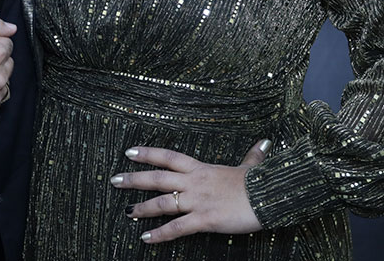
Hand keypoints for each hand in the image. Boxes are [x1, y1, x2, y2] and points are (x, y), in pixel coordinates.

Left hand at [110, 139, 269, 242]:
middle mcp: (194, 182)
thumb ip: (253, 156)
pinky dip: (160, 234)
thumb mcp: (251, 167)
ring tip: (126, 212)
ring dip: (142, 208)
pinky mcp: (204, 219)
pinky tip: (146, 238)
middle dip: (134, 179)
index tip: (129, 152)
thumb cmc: (259, 183)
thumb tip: (264, 144)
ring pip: (162, 203)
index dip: (148, 154)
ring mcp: (197, 200)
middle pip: (157, 178)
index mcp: (201, 168)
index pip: (168, 157)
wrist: (268, 196)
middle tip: (115, 180)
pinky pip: (177, 228)